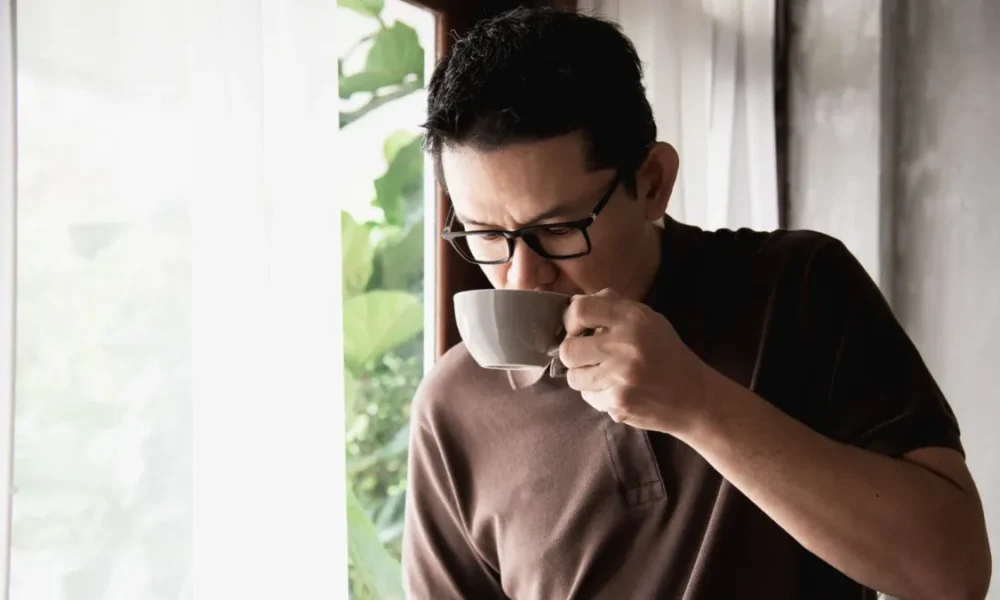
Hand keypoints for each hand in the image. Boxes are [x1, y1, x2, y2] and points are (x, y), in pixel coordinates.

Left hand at [559, 288, 715, 433]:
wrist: (695, 397)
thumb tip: (574, 303)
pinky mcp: (618, 403)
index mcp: (632, 318)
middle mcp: (625, 345)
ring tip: (605, 375)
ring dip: (584, 377)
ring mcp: (621, 376)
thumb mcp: (648, 319)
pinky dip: (598, 395)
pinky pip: (589, 397)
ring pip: (574, 377)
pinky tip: (618, 391)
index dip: (570, 321)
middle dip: (574, 355)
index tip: (578, 329)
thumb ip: (612, 306)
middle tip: (588, 357)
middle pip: (568, 350)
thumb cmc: (667, 354)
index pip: (581, 310)